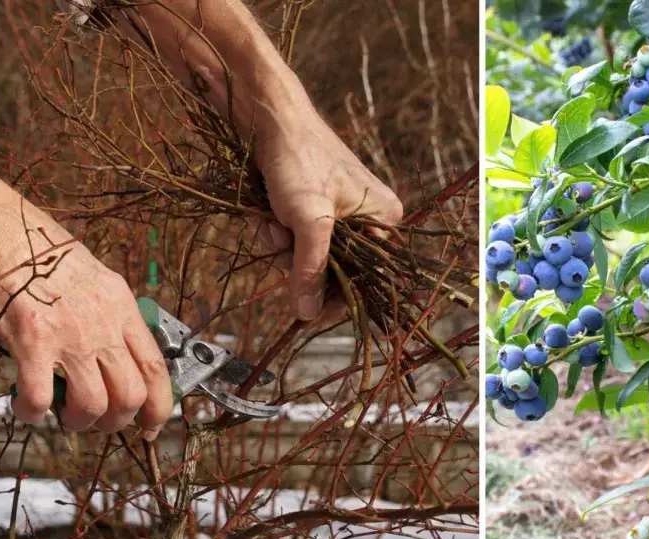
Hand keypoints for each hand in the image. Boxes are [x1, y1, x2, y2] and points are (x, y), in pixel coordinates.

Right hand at [0, 224, 173, 437]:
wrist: (0, 234)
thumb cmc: (42, 256)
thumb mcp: (98, 280)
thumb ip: (113, 317)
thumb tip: (121, 355)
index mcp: (122, 309)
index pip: (156, 368)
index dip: (159, 404)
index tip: (151, 422)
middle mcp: (103, 324)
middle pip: (130, 394)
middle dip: (117, 421)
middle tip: (99, 420)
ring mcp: (69, 335)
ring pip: (93, 404)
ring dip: (80, 421)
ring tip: (66, 415)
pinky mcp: (31, 342)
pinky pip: (40, 397)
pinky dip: (35, 412)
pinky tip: (29, 408)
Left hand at [254, 110, 402, 320]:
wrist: (265, 114)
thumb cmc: (298, 158)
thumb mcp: (309, 219)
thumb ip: (311, 268)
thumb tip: (307, 315)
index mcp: (384, 218)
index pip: (367, 277)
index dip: (337, 298)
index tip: (307, 312)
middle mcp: (367, 217)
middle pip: (334, 269)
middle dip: (300, 262)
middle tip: (282, 246)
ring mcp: (337, 212)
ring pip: (307, 255)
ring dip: (282, 246)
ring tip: (272, 220)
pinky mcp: (310, 206)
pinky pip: (293, 238)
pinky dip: (275, 231)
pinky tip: (266, 214)